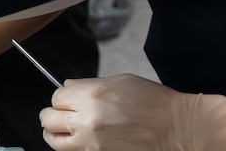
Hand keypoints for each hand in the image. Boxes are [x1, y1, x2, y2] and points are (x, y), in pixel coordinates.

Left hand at [40, 74, 225, 150]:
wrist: (176, 129)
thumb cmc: (153, 101)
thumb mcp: (121, 81)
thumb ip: (89, 85)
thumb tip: (68, 88)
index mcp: (91, 96)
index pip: (57, 97)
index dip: (62, 97)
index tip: (68, 99)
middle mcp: (86, 121)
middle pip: (49, 120)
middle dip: (52, 115)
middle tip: (62, 115)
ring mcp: (90, 144)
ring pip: (54, 142)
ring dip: (56, 134)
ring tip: (64, 131)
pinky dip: (71, 148)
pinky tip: (81, 142)